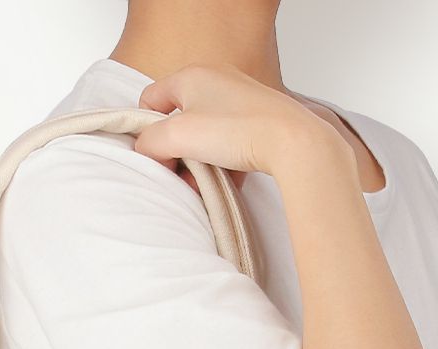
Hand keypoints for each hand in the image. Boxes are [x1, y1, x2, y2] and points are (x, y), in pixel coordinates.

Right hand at [136, 65, 346, 180]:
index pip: (151, 100)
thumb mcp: (178, 136)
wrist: (291, 141)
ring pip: (204, 138)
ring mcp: (237, 101)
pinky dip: (222, 164)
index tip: (155, 155)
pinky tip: (226, 181)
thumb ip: (151, 142)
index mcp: (191, 75)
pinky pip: (228, 145)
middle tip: (180, 176)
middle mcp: (215, 81)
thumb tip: (146, 150)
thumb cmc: (237, 130)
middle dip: (176, 153)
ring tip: (205, 184)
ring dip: (199, 164)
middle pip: (178, 122)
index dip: (147, 131)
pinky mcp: (255, 122)